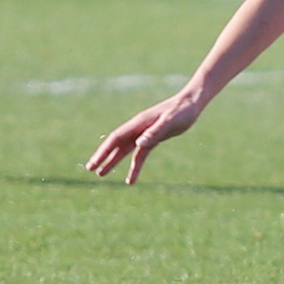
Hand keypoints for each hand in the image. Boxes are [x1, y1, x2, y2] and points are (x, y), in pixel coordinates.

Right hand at [86, 92, 203, 183]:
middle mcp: (139, 129)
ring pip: (126, 151)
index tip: (93, 163)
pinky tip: (130, 179)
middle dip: (103, 157)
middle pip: (117, 145)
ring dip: (114, 162)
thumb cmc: (182, 111)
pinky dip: (135, 166)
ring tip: (101, 174)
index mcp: (139, 124)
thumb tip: (138, 144)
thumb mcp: (170, 122)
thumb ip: (155, 132)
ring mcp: (145, 134)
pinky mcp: (154, 138)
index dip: (103, 151)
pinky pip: (141, 154)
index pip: (116, 138)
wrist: (192, 103)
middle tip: (90, 169)